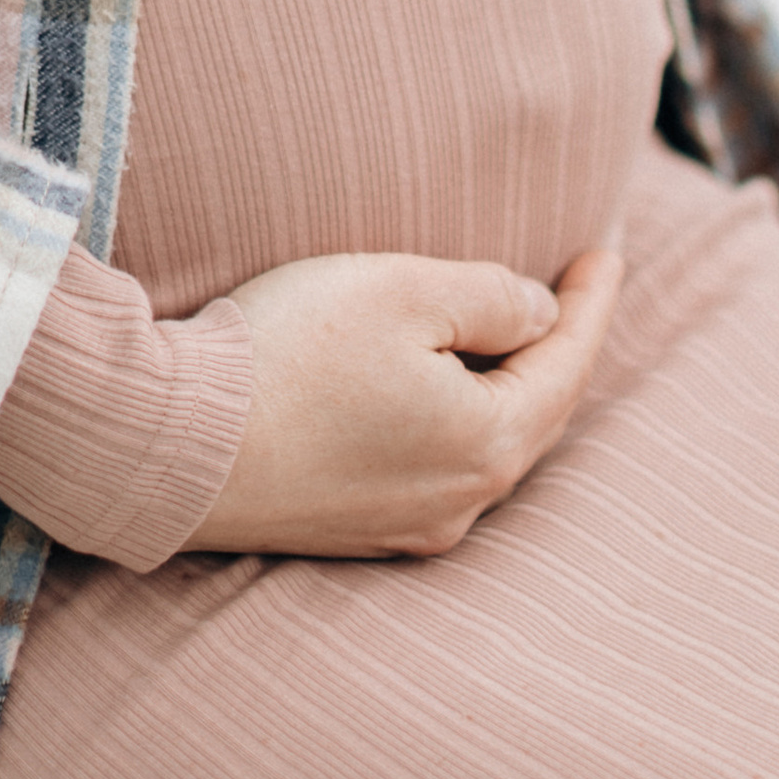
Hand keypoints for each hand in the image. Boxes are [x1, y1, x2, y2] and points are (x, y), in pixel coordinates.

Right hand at [185, 245, 625, 557]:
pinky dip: (455, 417)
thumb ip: (490, 296)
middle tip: (575, 288)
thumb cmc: (290, 353)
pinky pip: (433, 467)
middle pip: (533, 414)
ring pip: (482, 445)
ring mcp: (403, 525)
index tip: (608, 249)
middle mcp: (458, 502)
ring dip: (504, 386)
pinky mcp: (350, 528)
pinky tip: (439, 389)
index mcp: (486, 443)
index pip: (566, 363)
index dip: (591, 302)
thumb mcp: (403, 290)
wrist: (171, 445)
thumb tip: (539, 312)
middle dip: (558, 348)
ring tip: (514, 333)